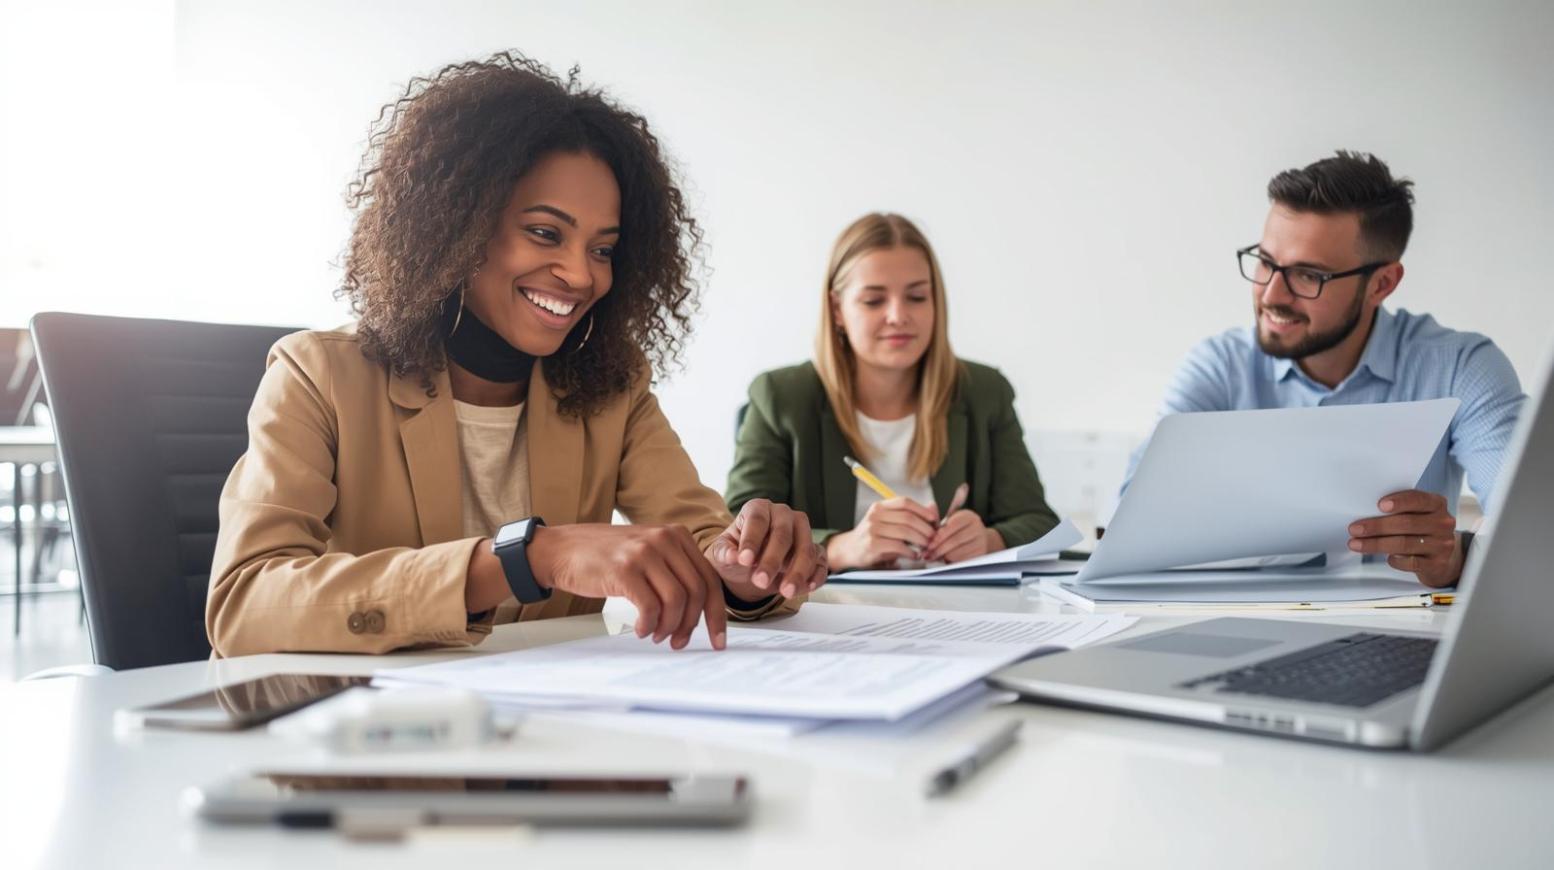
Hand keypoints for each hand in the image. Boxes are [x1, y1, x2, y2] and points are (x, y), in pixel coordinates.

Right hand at [525, 523, 728, 649]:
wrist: (561, 549)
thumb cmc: (604, 557)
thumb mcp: (647, 551)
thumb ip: (674, 571)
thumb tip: (698, 612)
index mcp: (676, 535)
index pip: (709, 579)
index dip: (717, 614)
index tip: (718, 640)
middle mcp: (664, 539)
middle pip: (697, 592)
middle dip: (692, 625)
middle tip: (679, 642)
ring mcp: (644, 553)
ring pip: (676, 601)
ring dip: (669, 627)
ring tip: (657, 635)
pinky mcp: (624, 570)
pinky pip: (650, 607)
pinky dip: (649, 625)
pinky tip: (640, 630)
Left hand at [707, 499, 828, 600]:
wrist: (749, 568)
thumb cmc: (736, 554)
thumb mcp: (722, 553)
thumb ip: (725, 553)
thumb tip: (733, 557)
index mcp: (758, 508)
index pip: (757, 520)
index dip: (751, 540)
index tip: (744, 560)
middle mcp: (783, 515)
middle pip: (783, 534)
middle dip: (772, 560)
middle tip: (760, 581)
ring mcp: (802, 531)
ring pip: (806, 548)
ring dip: (797, 572)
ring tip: (785, 591)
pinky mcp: (815, 550)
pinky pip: (820, 561)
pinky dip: (816, 575)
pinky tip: (807, 587)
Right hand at [825, 497, 938, 569]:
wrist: (849, 550)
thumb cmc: (874, 537)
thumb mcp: (889, 522)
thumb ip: (909, 515)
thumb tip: (933, 507)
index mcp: (879, 507)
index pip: (905, 502)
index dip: (922, 510)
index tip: (933, 520)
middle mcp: (875, 515)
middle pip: (908, 517)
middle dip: (925, 528)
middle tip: (933, 538)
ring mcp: (872, 530)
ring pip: (905, 532)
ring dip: (920, 541)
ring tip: (926, 547)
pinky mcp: (872, 545)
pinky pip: (898, 546)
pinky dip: (910, 552)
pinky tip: (914, 555)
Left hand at [923, 510, 1002, 562]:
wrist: (978, 539)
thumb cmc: (959, 530)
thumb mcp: (949, 521)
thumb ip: (938, 517)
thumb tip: (930, 505)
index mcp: (968, 516)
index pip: (953, 526)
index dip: (939, 536)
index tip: (929, 544)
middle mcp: (977, 527)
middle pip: (955, 540)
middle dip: (939, 549)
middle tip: (928, 554)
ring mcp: (981, 541)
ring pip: (958, 552)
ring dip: (944, 556)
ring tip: (934, 557)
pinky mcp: (980, 553)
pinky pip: (963, 560)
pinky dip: (951, 562)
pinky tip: (944, 560)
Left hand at [1347, 490, 1463, 587]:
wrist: (1441, 556)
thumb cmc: (1420, 529)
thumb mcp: (1416, 514)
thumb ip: (1399, 509)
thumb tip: (1364, 511)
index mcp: (1436, 504)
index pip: (1419, 499)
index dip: (1399, 501)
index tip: (1379, 505)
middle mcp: (1442, 523)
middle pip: (1407, 523)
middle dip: (1377, 526)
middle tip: (1354, 529)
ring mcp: (1442, 544)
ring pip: (1405, 544)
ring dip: (1376, 544)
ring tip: (1356, 544)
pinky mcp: (1437, 564)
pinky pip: (1411, 562)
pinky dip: (1395, 560)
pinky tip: (1385, 558)